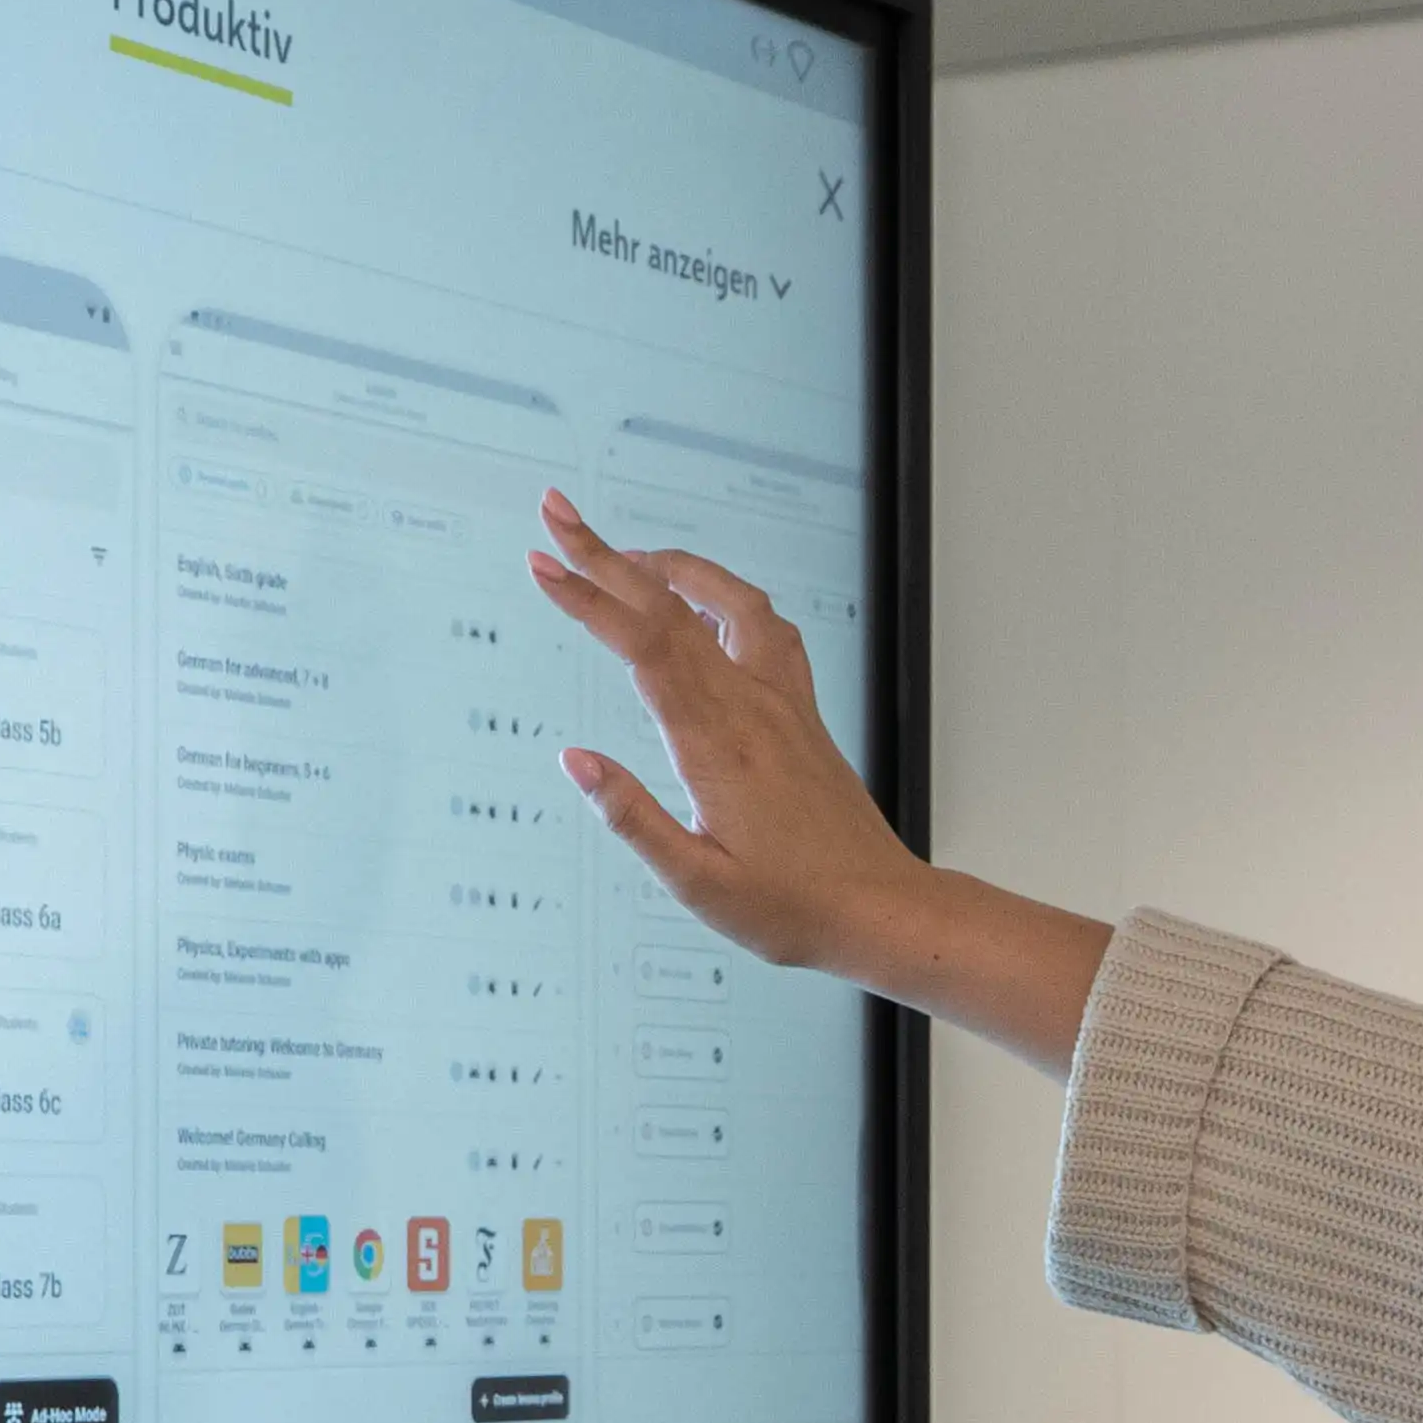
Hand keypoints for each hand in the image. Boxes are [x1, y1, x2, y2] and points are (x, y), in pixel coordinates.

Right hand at [526, 495, 1112, 1070]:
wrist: (880, 909)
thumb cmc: (791, 907)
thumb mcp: (697, 883)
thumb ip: (632, 818)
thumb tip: (574, 761)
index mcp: (716, 744)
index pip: (643, 647)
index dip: (589, 598)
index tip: (542, 563)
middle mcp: (752, 707)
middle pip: (669, 607)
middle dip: (605, 556)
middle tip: (557, 513)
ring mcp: (783, 702)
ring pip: (725, 601)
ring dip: (670, 565)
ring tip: (624, 552)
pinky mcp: (801, 711)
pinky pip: (764, 628)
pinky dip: (722, 597)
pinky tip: (704, 602)